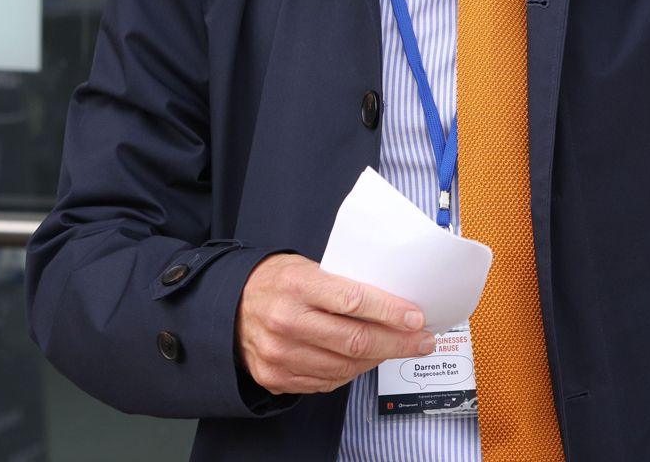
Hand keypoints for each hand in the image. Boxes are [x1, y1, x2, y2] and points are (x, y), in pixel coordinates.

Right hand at [234, 253, 435, 395]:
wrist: (228, 307)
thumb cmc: (274, 283)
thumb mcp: (304, 267)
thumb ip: (341, 284)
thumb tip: (392, 303)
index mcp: (295, 285)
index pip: (353, 301)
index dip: (391, 312)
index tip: (416, 318)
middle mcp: (285, 321)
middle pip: (355, 340)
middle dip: (398, 343)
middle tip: (421, 341)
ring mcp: (279, 353)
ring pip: (346, 366)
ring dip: (378, 359)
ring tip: (394, 349)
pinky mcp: (276, 376)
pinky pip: (328, 382)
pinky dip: (351, 372)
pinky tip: (363, 360)